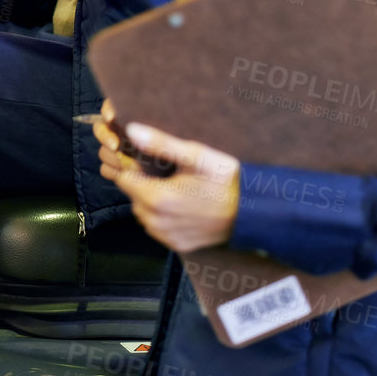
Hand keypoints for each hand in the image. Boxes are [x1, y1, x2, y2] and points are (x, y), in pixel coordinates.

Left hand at [93, 109, 240, 252]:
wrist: (253, 212)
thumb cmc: (225, 180)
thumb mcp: (195, 156)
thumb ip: (160, 144)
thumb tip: (131, 130)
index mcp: (157, 198)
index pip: (124, 179)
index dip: (132, 167)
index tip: (148, 160)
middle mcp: (157, 222)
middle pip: (132, 196)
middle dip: (142, 183)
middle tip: (166, 172)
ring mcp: (167, 237)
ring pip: (143, 213)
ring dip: (150, 200)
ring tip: (175, 187)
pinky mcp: (177, 245)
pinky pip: (157, 228)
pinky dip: (162, 216)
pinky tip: (181, 204)